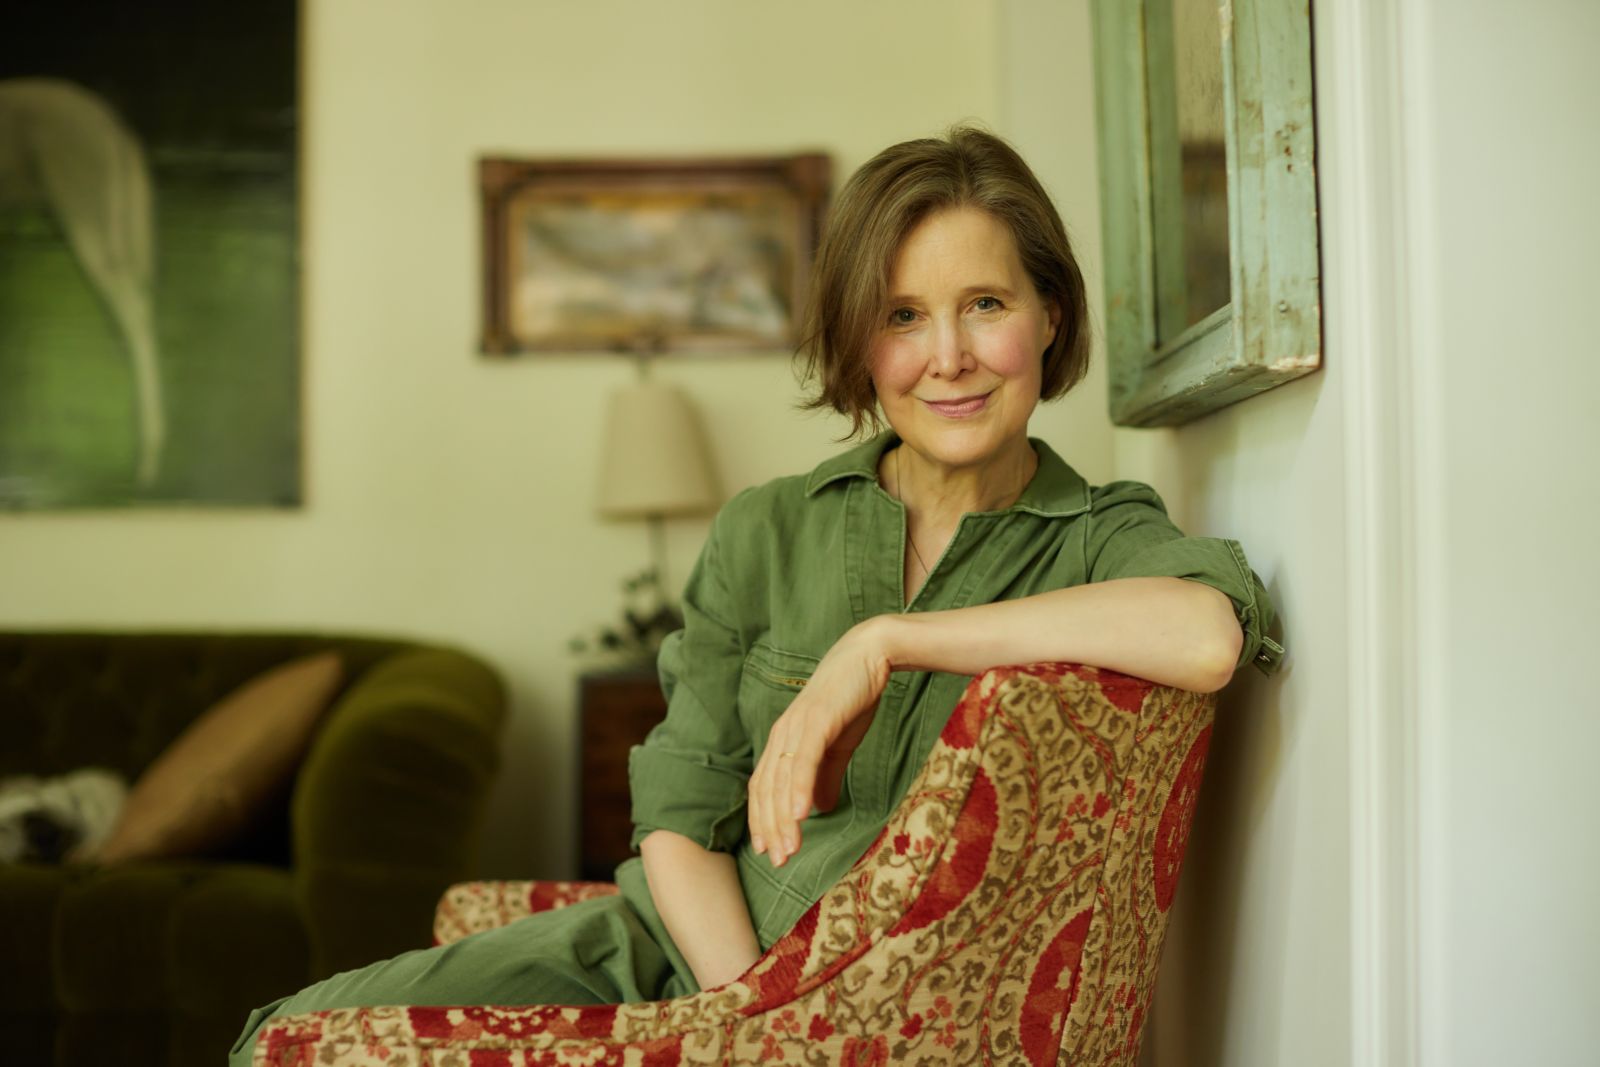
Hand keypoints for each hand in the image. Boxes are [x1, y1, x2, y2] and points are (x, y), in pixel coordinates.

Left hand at [747, 618, 894, 867]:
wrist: (869, 656)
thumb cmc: (852, 699)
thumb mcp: (838, 746)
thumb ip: (826, 777)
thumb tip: (820, 810)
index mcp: (784, 742)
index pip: (764, 788)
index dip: (764, 820)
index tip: (770, 852)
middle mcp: (782, 736)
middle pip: (767, 790)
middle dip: (770, 828)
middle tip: (778, 861)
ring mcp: (797, 727)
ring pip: (781, 781)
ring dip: (782, 819)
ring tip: (788, 850)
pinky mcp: (817, 720)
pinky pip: (803, 761)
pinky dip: (799, 789)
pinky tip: (802, 816)